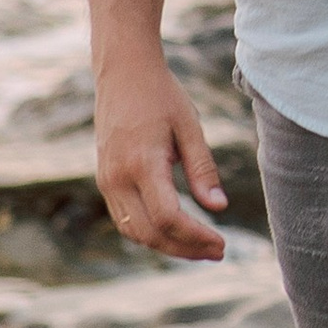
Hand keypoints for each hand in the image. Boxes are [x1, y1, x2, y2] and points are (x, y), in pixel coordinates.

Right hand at [94, 49, 227, 260]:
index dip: (195, 237)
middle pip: (149, 233)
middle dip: (185, 248)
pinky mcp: (105, 179)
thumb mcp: (190, 127)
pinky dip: (150, 233)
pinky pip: (125, 219)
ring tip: (202, 248)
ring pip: (134, 231)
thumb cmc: (161, 96)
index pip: (167, 217)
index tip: (222, 243)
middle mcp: (117, 178)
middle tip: (219, 253)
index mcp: (141, 164)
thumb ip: (203, 169)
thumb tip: (219, 207)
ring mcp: (106, 181)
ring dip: (167, 246)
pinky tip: (178, 232)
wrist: (122, 74)